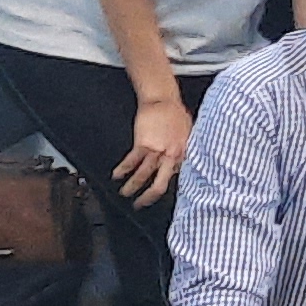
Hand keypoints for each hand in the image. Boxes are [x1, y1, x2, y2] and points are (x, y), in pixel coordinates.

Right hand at [121, 90, 192, 204]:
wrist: (163, 100)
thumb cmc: (176, 113)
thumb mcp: (189, 134)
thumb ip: (185, 150)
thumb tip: (185, 161)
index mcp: (184, 153)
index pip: (178, 178)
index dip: (170, 190)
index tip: (163, 199)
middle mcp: (171, 155)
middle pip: (160, 183)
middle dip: (149, 197)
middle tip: (141, 205)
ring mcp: (157, 151)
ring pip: (142, 175)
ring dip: (132, 186)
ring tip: (124, 193)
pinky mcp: (143, 144)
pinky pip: (130, 162)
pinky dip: (122, 170)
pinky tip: (116, 176)